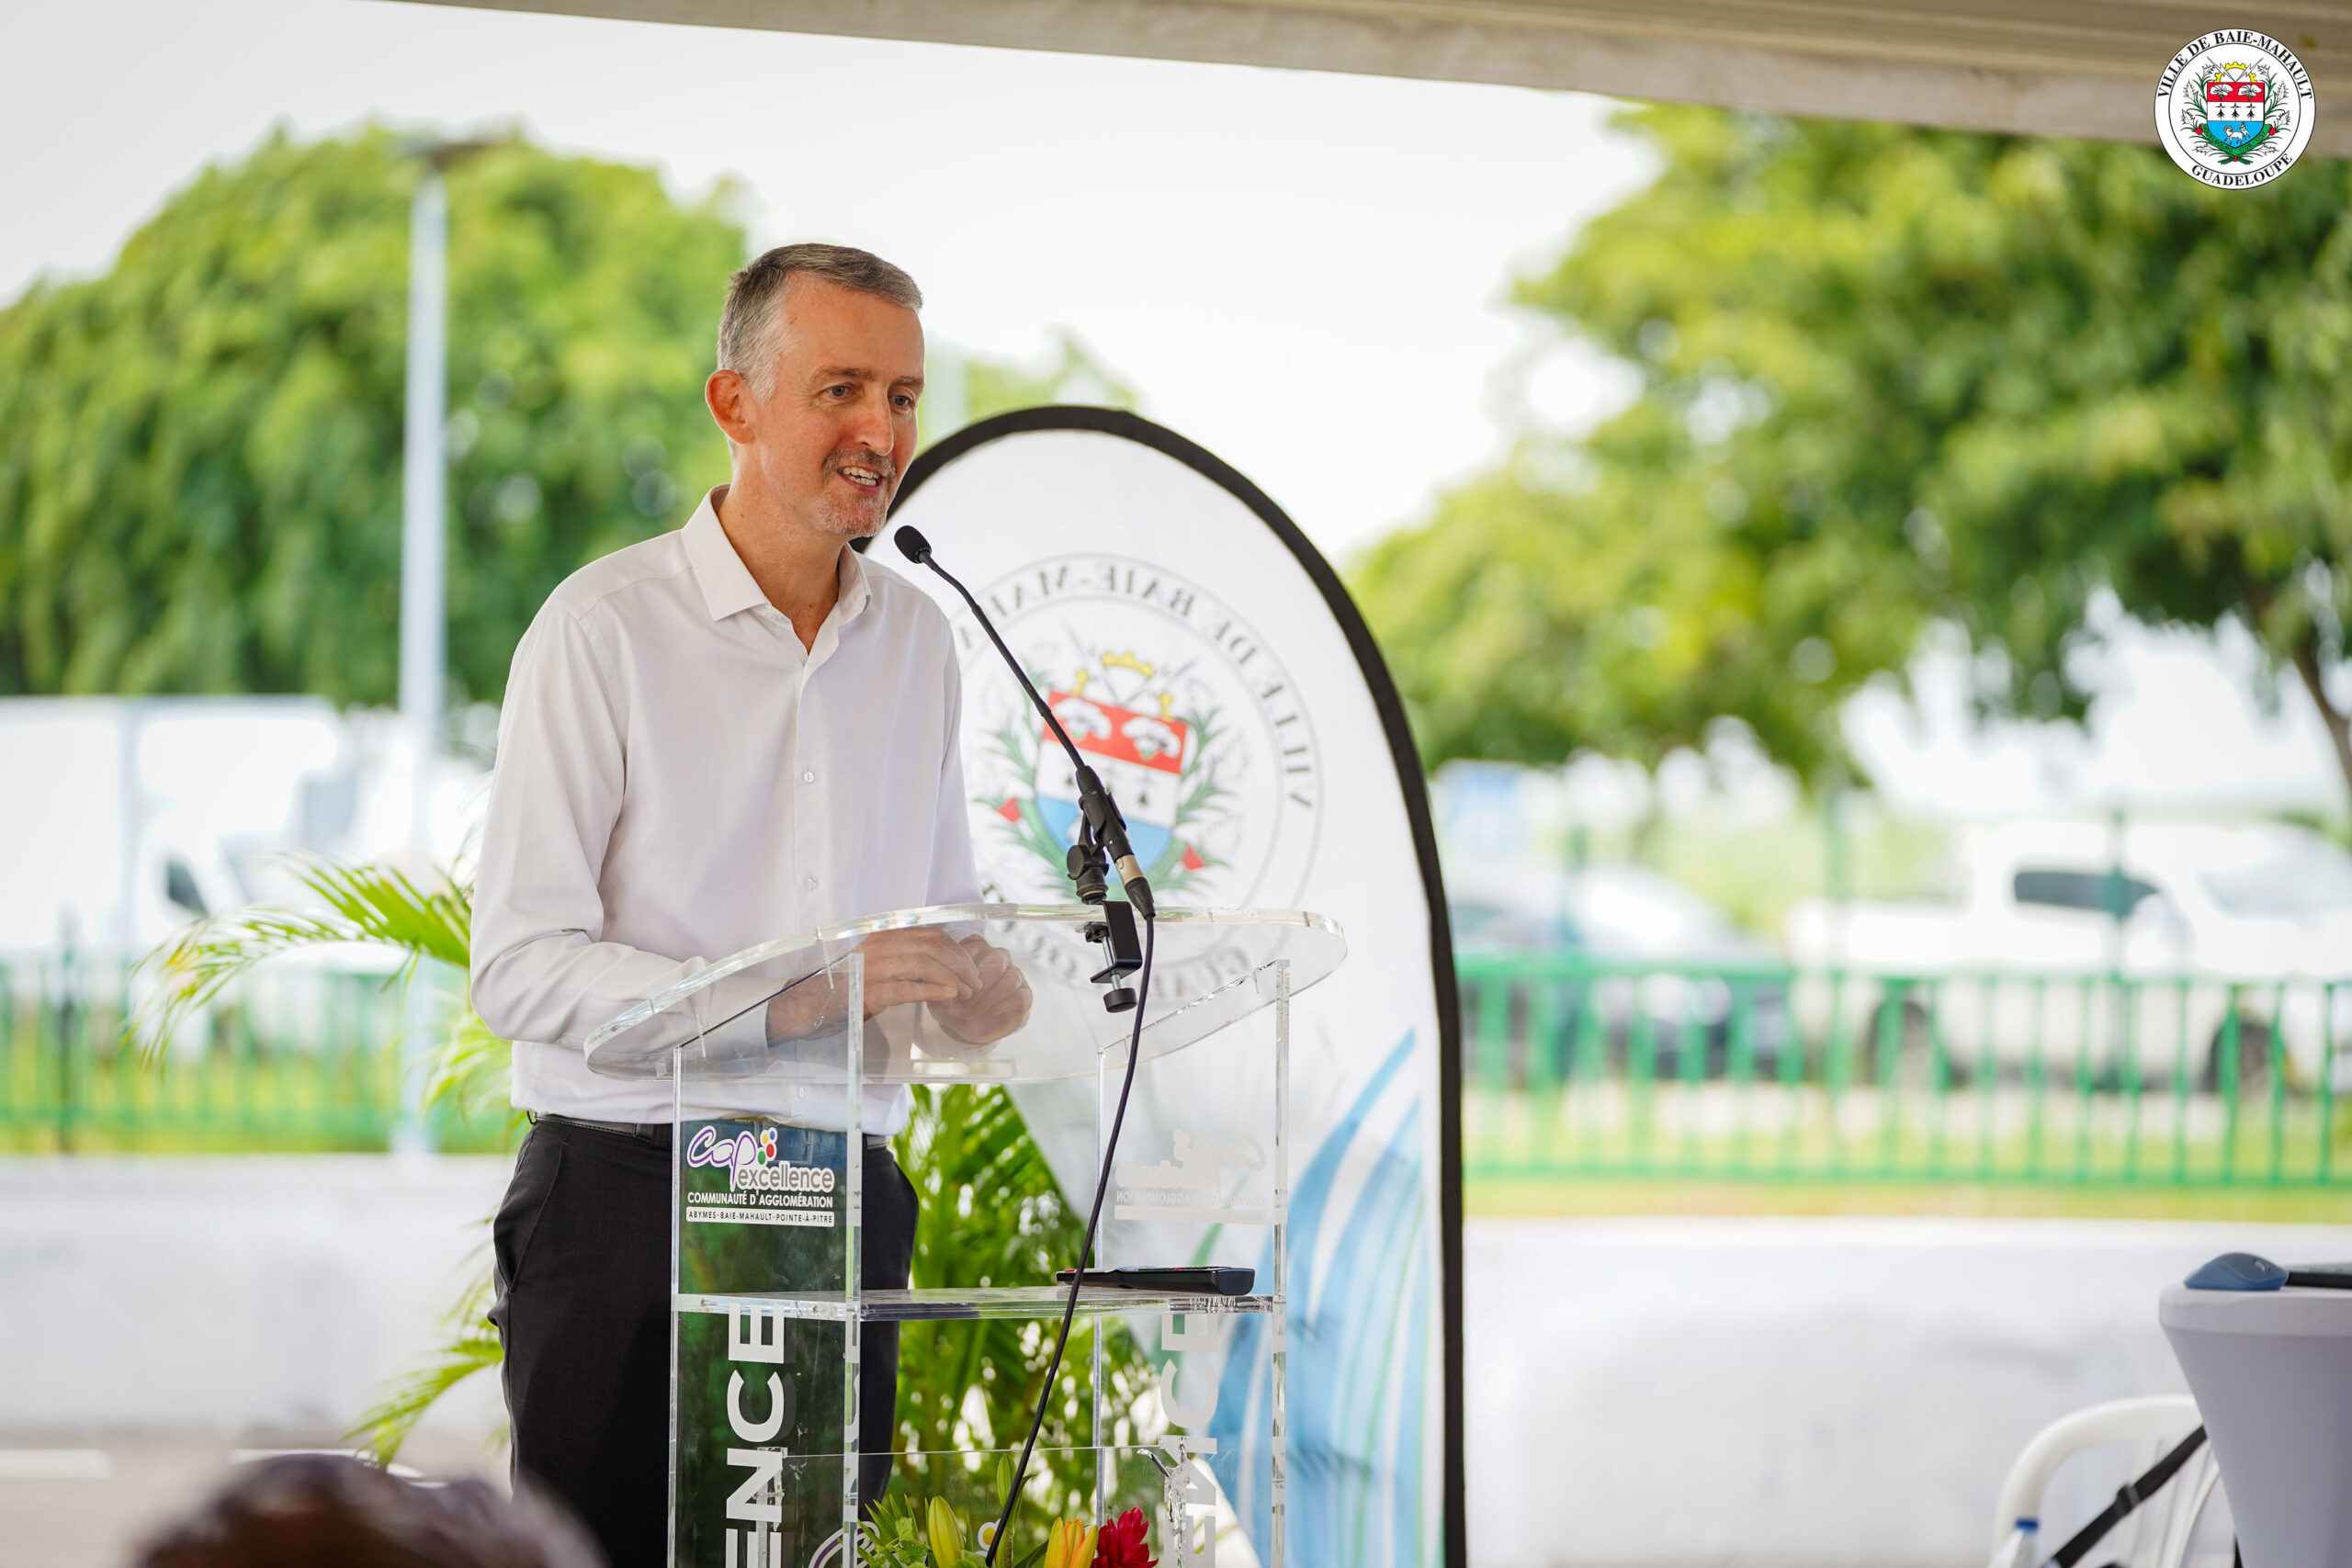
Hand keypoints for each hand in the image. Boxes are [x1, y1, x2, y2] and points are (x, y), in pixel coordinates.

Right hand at [761, 928, 1022, 1041]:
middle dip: (962, 963)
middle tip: (976, 982)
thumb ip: (898, 956)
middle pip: (933, 946)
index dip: (956, 948)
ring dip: (953, 978)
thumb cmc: (837, 987)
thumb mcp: (870, 964)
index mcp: (878, 936)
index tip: (971, 965)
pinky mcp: (866, 994)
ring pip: (925, 964)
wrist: (799, 1007)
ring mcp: (870, 969)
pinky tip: (949, 996)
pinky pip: (908, 988)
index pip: (929, 934)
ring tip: (967, 992)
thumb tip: (936, 958)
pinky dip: (933, 990)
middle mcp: (875, 946)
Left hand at [927, 935, 1032, 1045]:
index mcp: (978, 948)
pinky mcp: (1024, 995)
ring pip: (1010, 978)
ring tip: (970, 1013)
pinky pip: (1019, 995)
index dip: (963, 968)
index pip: (975, 946)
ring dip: (988, 998)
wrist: (966, 1027)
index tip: (951, 987)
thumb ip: (938, 987)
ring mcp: (1015, 975)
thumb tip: (941, 985)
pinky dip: (1001, 1006)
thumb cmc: (951, 1004)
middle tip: (961, 1002)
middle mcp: (999, 957)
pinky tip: (987, 1014)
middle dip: (977, 984)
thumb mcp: (939, 996)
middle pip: (996, 959)